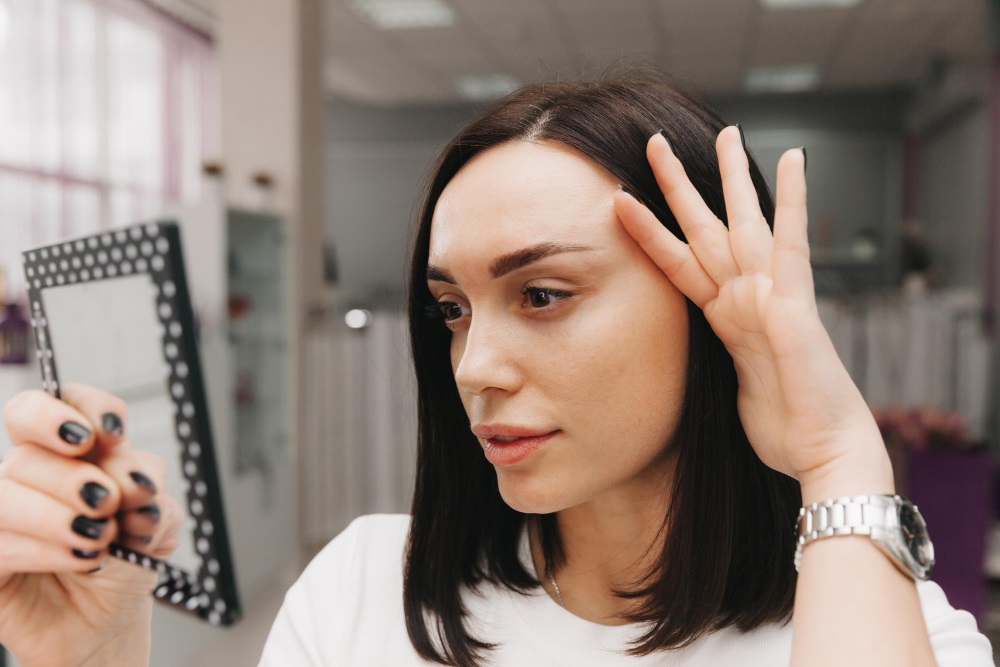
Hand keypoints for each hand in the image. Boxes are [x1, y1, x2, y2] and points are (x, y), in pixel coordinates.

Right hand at [0, 384, 183, 666]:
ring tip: (99, 539)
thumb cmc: (127, 558)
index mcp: (73, 449)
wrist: (109, 621)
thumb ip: (149, 490)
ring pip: (6, 490)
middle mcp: (30, 472)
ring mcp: (3, 510)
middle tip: (107, 500)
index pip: (62, 400)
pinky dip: (45, 549)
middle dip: (72, 474)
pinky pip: (0, 540)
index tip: (111, 431)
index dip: (85, 406)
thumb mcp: (157, 519)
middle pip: (30, 448)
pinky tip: (82, 559)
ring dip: (58, 515)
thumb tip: (132, 479)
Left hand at [612, 127, 891, 495]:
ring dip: (728, 178)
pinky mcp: (794, 305)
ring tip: (725, 130)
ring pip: (741, 224)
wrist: (823, 452)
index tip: (632, 201)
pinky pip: (791, 244)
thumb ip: (721, 362)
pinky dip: (793, 201)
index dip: (652, 233)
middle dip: (679, 186)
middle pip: (705, 229)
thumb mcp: (732, 389)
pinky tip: (794, 159)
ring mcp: (770, 297)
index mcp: (726, 318)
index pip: (681, 264)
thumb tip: (708, 364)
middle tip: (656, 142)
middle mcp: (746, 298)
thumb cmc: (785, 428)